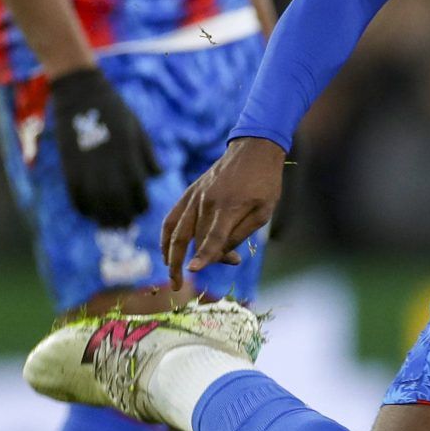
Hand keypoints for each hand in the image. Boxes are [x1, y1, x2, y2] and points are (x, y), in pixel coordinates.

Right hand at [47, 66, 157, 226]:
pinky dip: (82, 207)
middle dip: (122, 216)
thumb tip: (157, 175)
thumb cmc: (115, 112)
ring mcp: (87, 165)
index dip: (140, 204)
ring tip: (108, 224)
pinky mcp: (69, 165)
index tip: (141, 210)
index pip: (137, 189)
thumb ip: (147, 155)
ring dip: (102, 217)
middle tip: (125, 225)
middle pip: (116, 200)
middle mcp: (108, 163)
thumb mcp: (137, 130)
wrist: (81, 94)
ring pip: (95, 201)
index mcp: (127, 154)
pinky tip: (88, 213)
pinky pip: (75, 193)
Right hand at [162, 136, 287, 284]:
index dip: (205, 254)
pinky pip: (172, 219)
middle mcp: (208, 202)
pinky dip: (166, 239)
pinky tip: (165, 255)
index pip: (214, 236)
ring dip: (173, 259)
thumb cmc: (264, 183)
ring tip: (175, 281)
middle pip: (198, 240)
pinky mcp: (189, 193)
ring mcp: (195, 197)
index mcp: (230, 206)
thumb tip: (224, 255)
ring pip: (178, 233)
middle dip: (209, 259)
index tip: (192, 270)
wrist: (253, 149)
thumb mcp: (264, 211)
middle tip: (232, 261)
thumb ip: (241, 234)